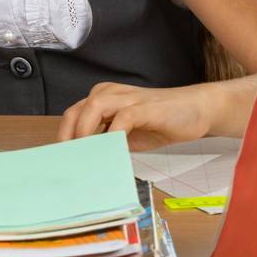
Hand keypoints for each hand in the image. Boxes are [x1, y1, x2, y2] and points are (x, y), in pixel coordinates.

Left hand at [57, 81, 215, 148]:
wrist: (195, 109)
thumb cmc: (160, 122)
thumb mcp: (127, 135)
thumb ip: (107, 142)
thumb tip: (87, 162)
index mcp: (103, 99)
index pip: (73, 115)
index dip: (64, 137)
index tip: (60, 160)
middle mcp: (110, 94)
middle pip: (76, 110)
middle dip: (68, 136)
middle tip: (68, 161)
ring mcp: (128, 98)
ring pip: (94, 107)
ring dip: (85, 132)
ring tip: (85, 155)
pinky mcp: (145, 107)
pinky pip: (123, 117)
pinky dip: (114, 134)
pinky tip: (113, 150)